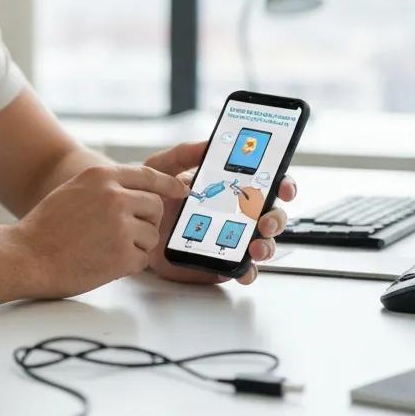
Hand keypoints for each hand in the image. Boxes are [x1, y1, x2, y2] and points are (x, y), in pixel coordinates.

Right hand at [13, 163, 188, 298]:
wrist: (26, 256)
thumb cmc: (45, 228)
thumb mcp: (74, 191)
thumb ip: (104, 187)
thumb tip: (135, 193)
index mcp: (101, 176)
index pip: (147, 175)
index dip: (168, 184)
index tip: (181, 190)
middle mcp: (114, 196)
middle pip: (155, 207)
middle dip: (145, 222)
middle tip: (122, 234)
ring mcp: (121, 224)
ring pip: (151, 235)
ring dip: (135, 245)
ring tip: (104, 249)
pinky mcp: (123, 253)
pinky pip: (142, 258)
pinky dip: (127, 264)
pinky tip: (103, 261)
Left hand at [143, 140, 298, 285]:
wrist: (132, 224)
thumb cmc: (152, 193)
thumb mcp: (164, 166)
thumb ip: (185, 153)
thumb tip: (208, 143)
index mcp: (230, 187)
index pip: (267, 184)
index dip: (283, 185)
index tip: (283, 187)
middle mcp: (236, 213)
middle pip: (271, 216)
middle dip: (276, 218)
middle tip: (265, 220)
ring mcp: (231, 239)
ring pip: (263, 244)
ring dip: (267, 246)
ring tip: (255, 246)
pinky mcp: (221, 262)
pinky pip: (242, 270)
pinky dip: (248, 271)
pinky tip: (244, 269)